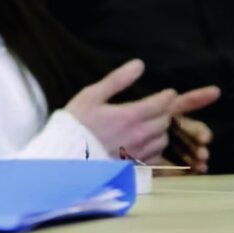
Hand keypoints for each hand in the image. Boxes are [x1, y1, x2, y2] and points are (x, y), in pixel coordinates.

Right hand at [65, 62, 222, 164]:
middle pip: (164, 121)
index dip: (167, 96)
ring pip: (162, 140)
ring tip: (152, 125)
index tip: (168, 93)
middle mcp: (138, 136)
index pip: (161, 104)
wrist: (64, 155)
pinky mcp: (134, 167)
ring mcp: (137, 153)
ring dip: (160, 131)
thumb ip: (117, 80)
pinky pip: (155, 158)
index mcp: (129, 116)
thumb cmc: (76, 123)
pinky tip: (145, 144)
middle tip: (159, 107)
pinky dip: (155, 149)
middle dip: (164, 112)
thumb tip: (139, 64)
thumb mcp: (92, 95)